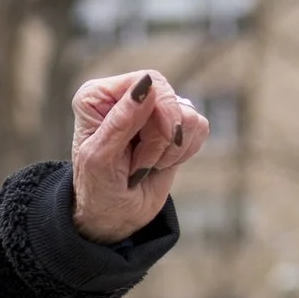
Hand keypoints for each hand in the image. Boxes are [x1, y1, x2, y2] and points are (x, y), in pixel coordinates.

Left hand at [70, 68, 207, 242]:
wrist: (113, 217)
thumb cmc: (98, 188)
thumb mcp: (101, 158)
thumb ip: (122, 120)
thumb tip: (147, 83)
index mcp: (99, 95)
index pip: (148, 80)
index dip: (159, 111)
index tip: (146, 145)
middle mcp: (127, 95)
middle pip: (170, 97)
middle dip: (161, 138)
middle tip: (138, 165)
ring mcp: (153, 109)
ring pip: (188, 114)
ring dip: (170, 150)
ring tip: (144, 166)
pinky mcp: (176, 125)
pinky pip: (200, 127)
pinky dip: (183, 153)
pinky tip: (161, 164)